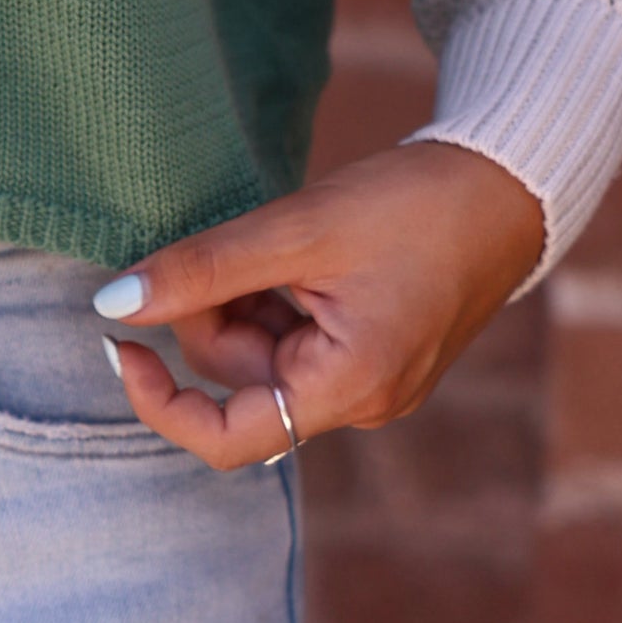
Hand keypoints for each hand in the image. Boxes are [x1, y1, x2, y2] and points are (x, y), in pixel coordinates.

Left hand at [96, 144, 544, 470]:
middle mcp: (364, 401)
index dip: (157, 398)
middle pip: (240, 382)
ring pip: (264, 355)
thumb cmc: (414, 204)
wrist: (509, 184)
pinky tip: (299, 250)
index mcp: (350, 388)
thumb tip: (112, 304)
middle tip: (229, 241)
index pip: (225, 438)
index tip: (116, 338)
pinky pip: (297, 339)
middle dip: (213, 314)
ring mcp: (371, 380)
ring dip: (245, 299)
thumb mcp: (296, 230)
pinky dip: (277, 297)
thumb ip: (201, 271)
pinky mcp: (374, 352)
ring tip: (279, 237)